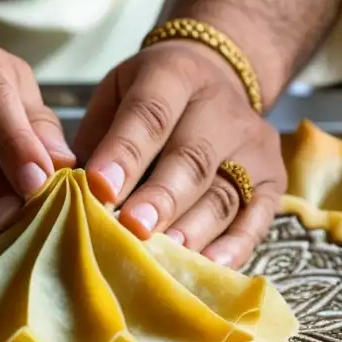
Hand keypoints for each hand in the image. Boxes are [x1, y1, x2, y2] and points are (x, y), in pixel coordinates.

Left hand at [74, 40, 286, 267]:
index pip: (149, 114)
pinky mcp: (274, 178)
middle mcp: (221, 107)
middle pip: (191, 158)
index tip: (98, 187)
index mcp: (174, 75)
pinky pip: (259, 217)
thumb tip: (68, 192)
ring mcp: (253, 144)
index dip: (125, 153)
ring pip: (224, 193)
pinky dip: (236, 245)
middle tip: (132, 229)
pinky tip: (210, 266)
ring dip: (192, 229)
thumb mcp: (115, 94)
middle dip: (160, 198)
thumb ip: (96, 138)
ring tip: (163, 256)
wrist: (218, 75)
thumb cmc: (150, 99)